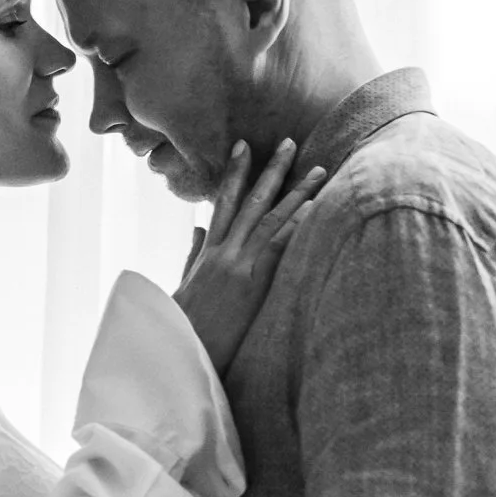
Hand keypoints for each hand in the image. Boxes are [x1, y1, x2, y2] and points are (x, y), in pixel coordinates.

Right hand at [172, 139, 325, 375]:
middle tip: (290, 142)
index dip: (235, 173)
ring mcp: (238, 266)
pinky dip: (296, 226)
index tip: (244, 145)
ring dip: (297, 192)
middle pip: (252, 201)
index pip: (224, 202)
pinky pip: (278, 248)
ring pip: (270, 219)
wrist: (176, 354)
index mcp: (208, 253)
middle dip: (272, 170)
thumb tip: (197, 229)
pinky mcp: (250, 285)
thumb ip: (192, 255)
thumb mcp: (185, 285)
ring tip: (318, 170)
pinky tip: (314, 209)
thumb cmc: (182, 326)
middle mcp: (224, 252)